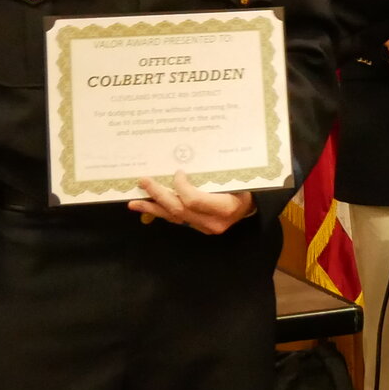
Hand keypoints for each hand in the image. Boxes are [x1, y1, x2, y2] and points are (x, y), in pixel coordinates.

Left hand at [128, 171, 256, 233]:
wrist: (254, 205)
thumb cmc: (247, 185)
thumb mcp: (236, 176)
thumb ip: (213, 174)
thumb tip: (186, 161)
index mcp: (226, 207)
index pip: (194, 200)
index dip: (181, 187)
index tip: (177, 172)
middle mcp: (214, 222)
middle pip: (180, 210)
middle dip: (159, 195)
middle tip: (143, 182)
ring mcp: (206, 228)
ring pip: (174, 218)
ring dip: (153, 209)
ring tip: (134, 203)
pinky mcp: (199, 228)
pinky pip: (178, 220)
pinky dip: (162, 212)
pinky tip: (148, 207)